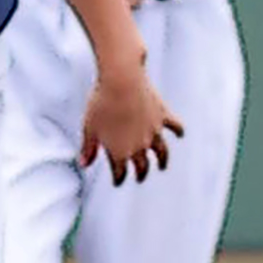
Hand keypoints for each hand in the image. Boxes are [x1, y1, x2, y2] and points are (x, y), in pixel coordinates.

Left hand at [80, 54, 183, 183]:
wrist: (120, 81)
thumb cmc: (100, 103)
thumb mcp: (89, 127)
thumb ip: (88, 148)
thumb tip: (84, 164)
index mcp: (120, 151)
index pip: (120, 172)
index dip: (118, 178)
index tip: (117, 181)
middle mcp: (140, 146)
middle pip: (142, 166)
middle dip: (140, 173)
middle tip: (140, 177)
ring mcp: (154, 132)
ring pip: (162, 152)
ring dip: (162, 161)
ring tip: (162, 165)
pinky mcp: (163, 116)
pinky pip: (175, 127)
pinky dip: (178, 131)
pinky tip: (179, 134)